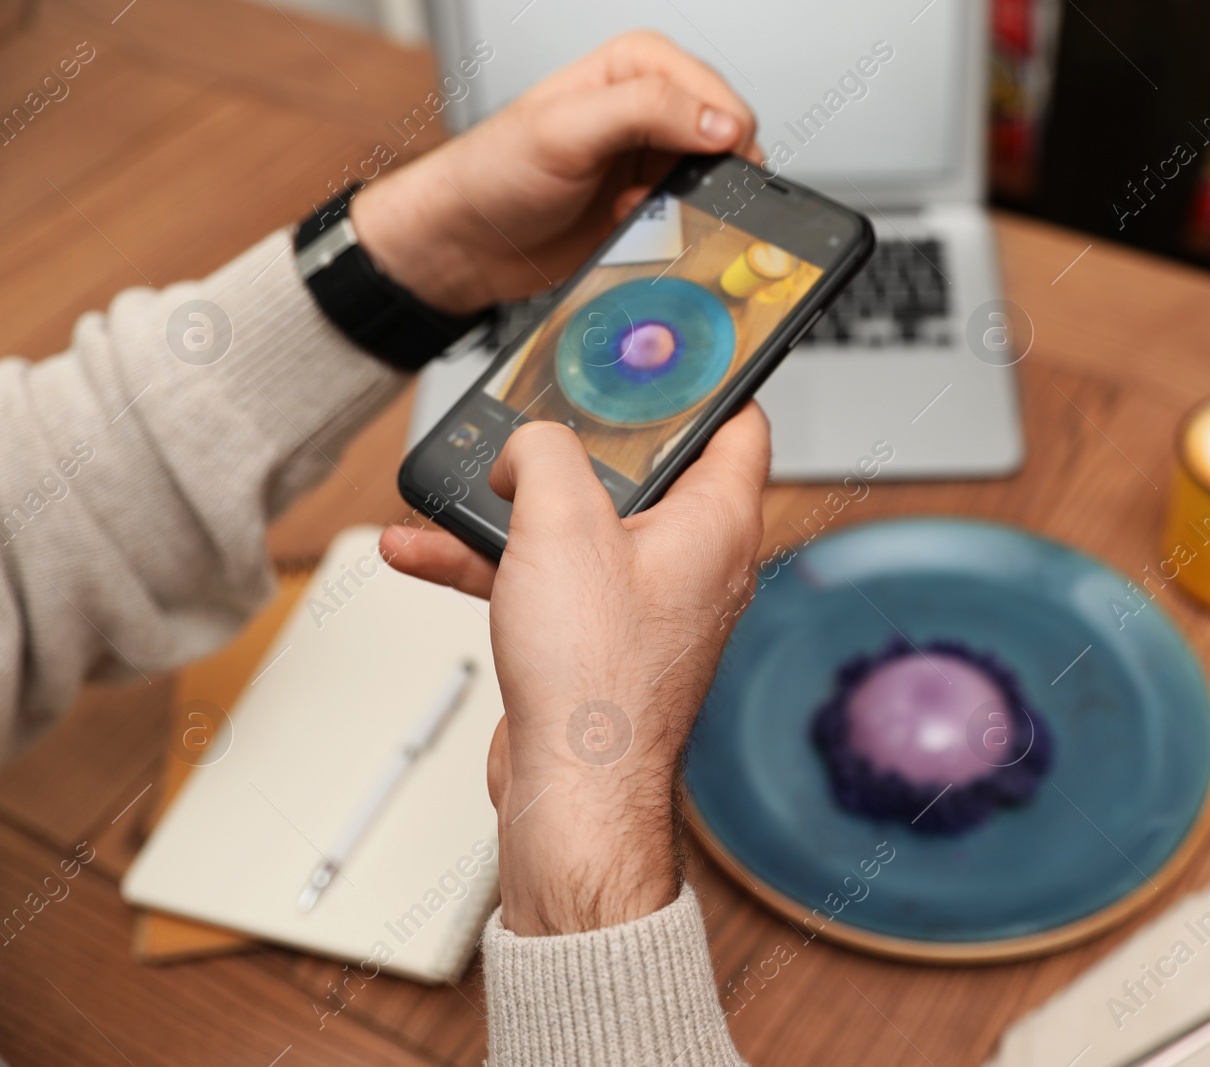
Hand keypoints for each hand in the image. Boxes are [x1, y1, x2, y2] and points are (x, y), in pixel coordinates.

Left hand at [349, 31, 759, 314]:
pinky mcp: (647, 205)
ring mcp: (649, 160)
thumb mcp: (566, 130)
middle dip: (705, 175)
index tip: (708, 164)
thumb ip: (645, 111)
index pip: (714, 93)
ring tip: (634, 209)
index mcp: (634, 67)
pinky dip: (669, 230)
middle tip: (662, 192)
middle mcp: (648, 108)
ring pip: (710, 184)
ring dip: (684, 206)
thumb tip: (718, 122)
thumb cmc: (494, 173)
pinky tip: (627, 227)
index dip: (723, 131)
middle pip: (724, 139)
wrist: (466, 240)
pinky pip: (689, 219)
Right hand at [381, 405, 769, 935]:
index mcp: (717, 523)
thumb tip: (529, 447)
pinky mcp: (597, 638)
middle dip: (582, 443)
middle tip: (543, 413)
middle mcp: (692, 561)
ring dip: (514, 507)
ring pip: (581, 527)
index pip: (739, 424)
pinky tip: (424, 551)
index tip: (670, 354)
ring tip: (459, 488)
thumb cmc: (597, 680)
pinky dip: (491, 562)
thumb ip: (545, 456)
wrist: (571, 794)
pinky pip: (546, 579)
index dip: (708, 381)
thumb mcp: (562, 525)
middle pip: (646, 471)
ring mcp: (644, 603)